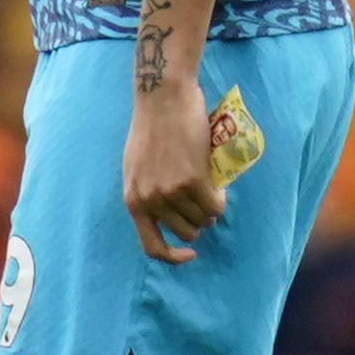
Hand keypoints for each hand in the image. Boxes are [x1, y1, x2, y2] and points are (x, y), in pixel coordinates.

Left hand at [122, 75, 223, 264]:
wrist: (163, 97)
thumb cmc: (151, 126)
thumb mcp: (136, 167)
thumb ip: (146, 191)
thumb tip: (164, 213)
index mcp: (133, 199)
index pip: (151, 246)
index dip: (173, 257)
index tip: (190, 253)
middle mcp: (150, 200)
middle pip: (185, 232)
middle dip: (198, 222)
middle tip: (204, 203)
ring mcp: (171, 191)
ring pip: (202, 219)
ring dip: (211, 209)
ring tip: (211, 190)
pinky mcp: (192, 179)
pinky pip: (215, 204)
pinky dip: (221, 199)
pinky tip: (220, 185)